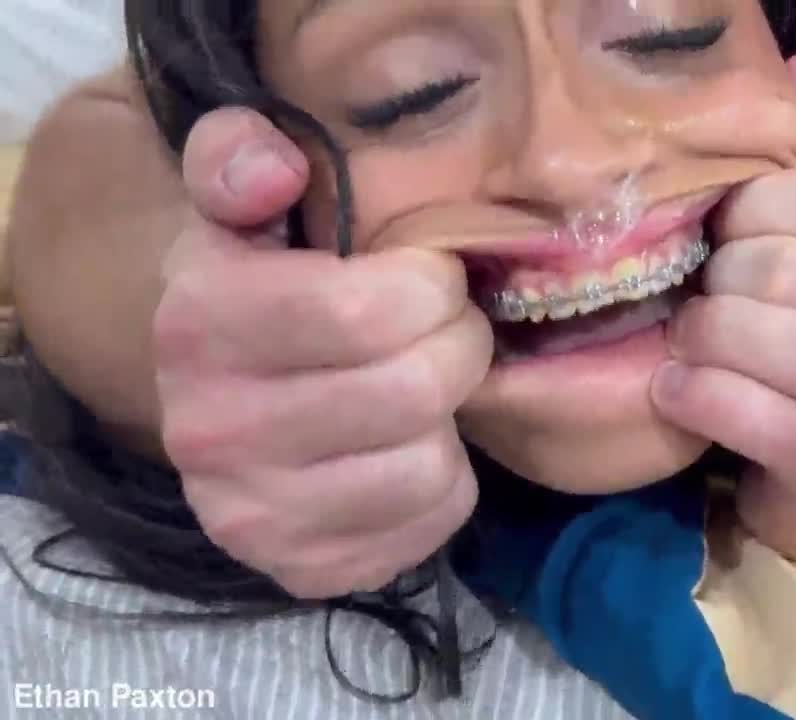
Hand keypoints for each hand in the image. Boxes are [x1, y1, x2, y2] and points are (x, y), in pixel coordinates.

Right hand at [155, 109, 491, 597]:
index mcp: (200, 322)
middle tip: (444, 331)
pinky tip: (406, 449)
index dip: (429, 288)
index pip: (363, 312)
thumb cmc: (260, 287)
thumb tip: (273, 169)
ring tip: (421, 391)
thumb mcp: (240, 206)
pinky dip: (443, 483)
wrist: (219, 400)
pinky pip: (433, 523)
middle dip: (456, 347)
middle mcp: (212, 431)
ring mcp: (253, 515)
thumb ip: (243, 157)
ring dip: (447, 419)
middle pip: (411, 390)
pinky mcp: (304, 570)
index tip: (429, 278)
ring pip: (427, 467)